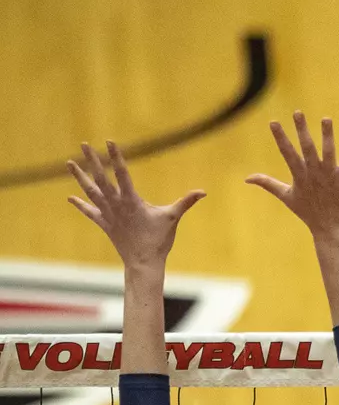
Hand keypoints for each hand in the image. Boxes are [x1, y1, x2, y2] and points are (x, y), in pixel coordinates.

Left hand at [66, 142, 203, 270]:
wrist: (143, 263)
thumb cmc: (159, 240)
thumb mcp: (173, 218)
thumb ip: (186, 202)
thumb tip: (203, 192)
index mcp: (131, 201)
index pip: (122, 173)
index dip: (116, 157)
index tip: (109, 142)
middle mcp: (116, 205)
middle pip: (100, 179)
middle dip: (92, 161)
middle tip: (83, 144)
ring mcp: (108, 215)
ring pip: (90, 192)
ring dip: (79, 177)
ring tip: (69, 163)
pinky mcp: (105, 225)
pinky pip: (89, 212)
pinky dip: (80, 205)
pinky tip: (70, 198)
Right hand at [246, 113, 338, 241]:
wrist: (331, 230)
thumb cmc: (309, 212)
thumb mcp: (287, 196)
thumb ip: (268, 183)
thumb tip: (247, 178)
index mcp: (300, 175)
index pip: (287, 153)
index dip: (281, 137)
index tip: (274, 122)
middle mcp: (315, 173)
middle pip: (307, 148)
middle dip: (302, 130)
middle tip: (298, 112)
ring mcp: (331, 177)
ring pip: (329, 152)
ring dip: (327, 136)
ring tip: (326, 119)